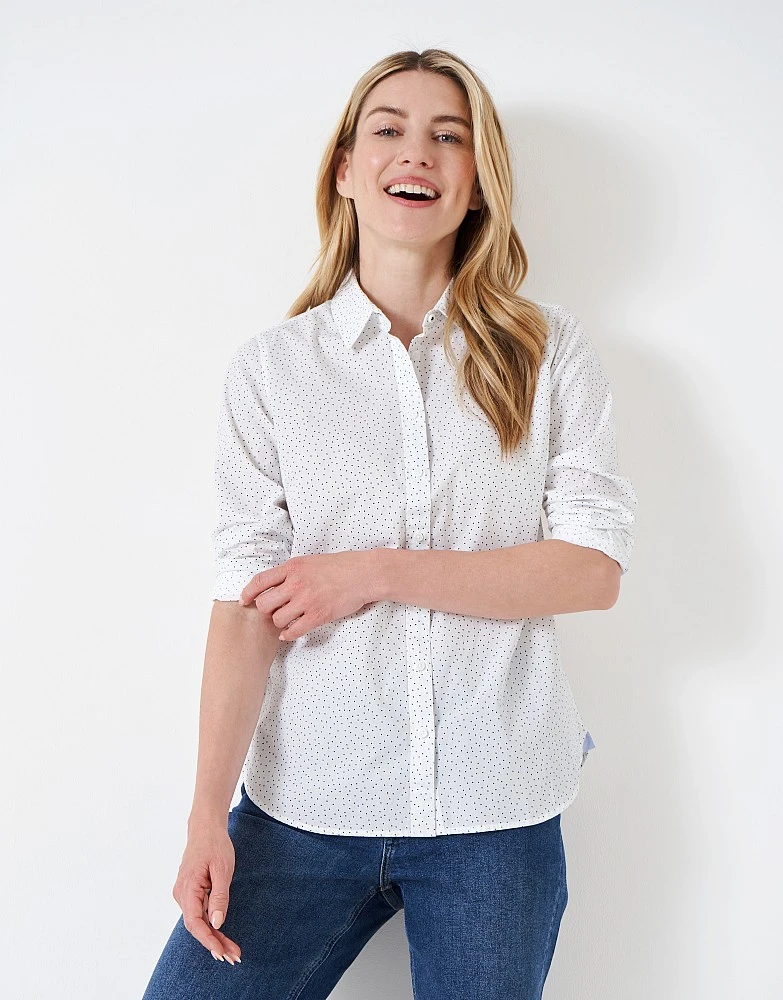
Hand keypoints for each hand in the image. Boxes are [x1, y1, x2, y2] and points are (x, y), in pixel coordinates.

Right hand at [172, 825, 240, 964]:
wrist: (205, 828)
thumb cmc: (215, 845)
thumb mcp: (223, 870)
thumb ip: (219, 896)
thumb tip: (216, 923)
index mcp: (187, 888)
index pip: (194, 923)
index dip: (208, 940)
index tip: (222, 952)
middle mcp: (181, 894)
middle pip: (196, 926)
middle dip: (214, 943)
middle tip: (233, 956)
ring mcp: (184, 893)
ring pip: (197, 921)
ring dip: (213, 936)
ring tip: (230, 949)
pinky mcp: (189, 892)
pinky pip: (198, 913)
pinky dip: (210, 924)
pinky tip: (220, 935)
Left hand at [237, 551, 380, 640]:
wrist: (363, 574)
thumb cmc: (340, 566)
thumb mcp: (310, 561)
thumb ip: (291, 572)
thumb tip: (274, 585)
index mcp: (293, 567)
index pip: (260, 581)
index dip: (247, 593)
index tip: (244, 600)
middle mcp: (296, 584)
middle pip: (264, 604)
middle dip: (266, 610)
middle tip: (273, 611)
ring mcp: (306, 601)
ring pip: (277, 619)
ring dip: (279, 622)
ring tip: (287, 619)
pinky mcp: (318, 616)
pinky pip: (294, 631)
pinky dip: (288, 634)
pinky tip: (290, 632)